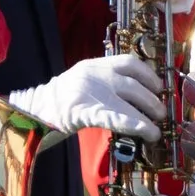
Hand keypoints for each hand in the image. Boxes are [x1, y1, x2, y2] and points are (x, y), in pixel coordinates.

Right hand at [7, 54, 165, 143]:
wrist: (34, 109)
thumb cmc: (61, 98)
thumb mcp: (83, 78)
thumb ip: (106, 81)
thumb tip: (137, 95)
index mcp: (95, 65)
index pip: (129, 62)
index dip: (148, 74)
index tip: (159, 87)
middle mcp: (95, 74)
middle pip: (132, 84)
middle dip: (151, 99)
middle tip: (161, 112)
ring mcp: (90, 92)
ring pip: (127, 102)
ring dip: (147, 115)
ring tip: (156, 127)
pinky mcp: (86, 112)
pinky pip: (116, 117)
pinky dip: (135, 125)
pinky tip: (147, 133)